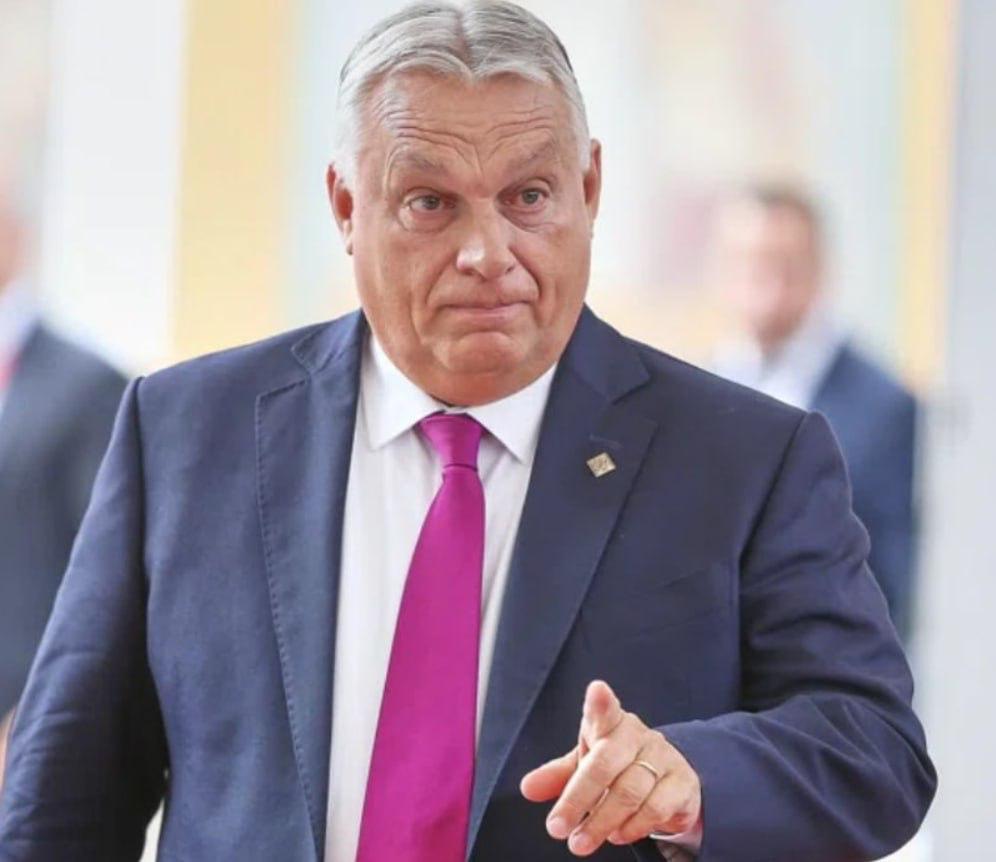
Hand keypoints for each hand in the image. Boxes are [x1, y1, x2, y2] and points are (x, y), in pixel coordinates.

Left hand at [520, 680, 700, 855]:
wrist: (669, 781)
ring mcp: (663, 757)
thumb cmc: (619, 767)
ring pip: (630, 791)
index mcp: (610, 724)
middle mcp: (637, 735)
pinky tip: (617, 835)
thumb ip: (557, 776)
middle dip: (577, 799)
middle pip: (606, 764)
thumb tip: (527, 788)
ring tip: (581, 841)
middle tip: (556, 829)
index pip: (605, 710)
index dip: (601, 702)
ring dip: (601, 822)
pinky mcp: (683, 783)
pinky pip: (656, 807)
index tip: (597, 691)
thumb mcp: (586, 766)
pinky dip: (633, 827)